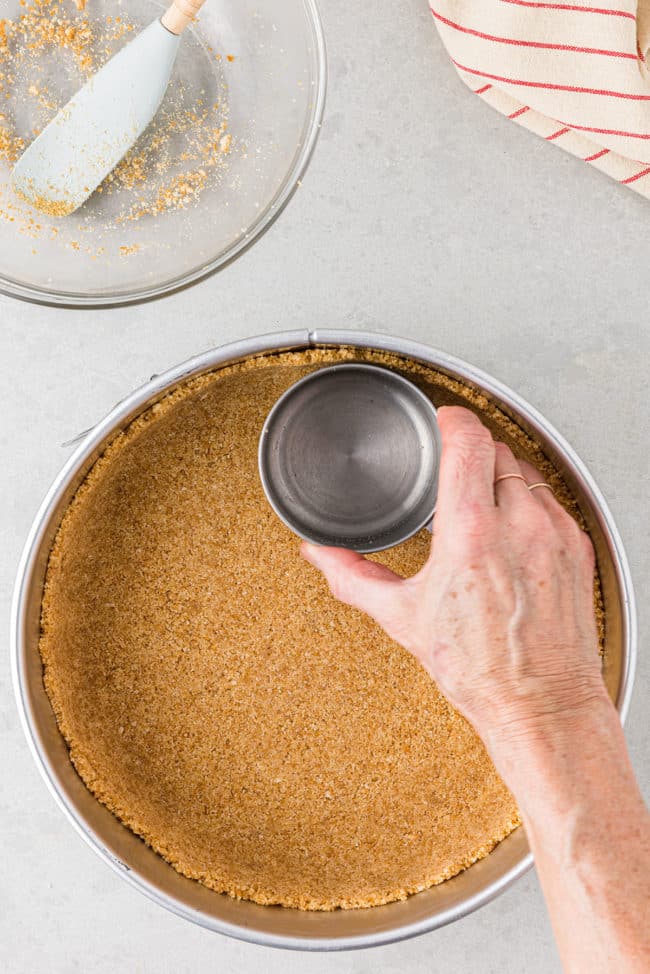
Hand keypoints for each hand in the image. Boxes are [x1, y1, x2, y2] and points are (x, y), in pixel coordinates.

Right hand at [301, 406, 605, 754]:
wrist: (541, 705)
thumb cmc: (481, 669)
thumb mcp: (404, 619)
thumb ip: (354, 578)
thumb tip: (320, 556)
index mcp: (472, 535)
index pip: (468, 441)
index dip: (451, 419)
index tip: (441, 420)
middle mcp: (520, 525)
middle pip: (496, 450)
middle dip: (470, 453)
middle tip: (451, 472)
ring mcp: (555, 534)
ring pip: (525, 472)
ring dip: (499, 476)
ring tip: (478, 504)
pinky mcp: (577, 548)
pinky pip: (551, 500)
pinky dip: (527, 503)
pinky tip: (510, 531)